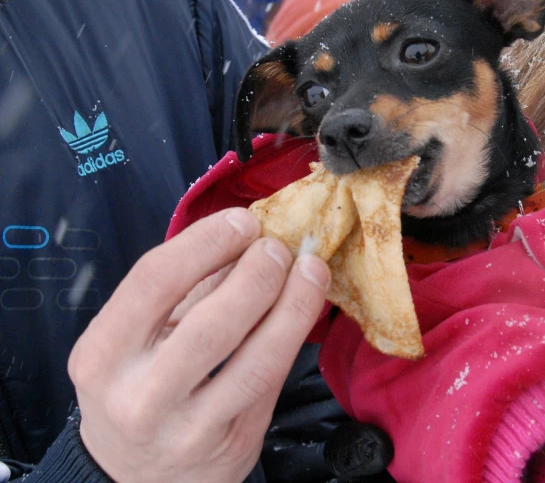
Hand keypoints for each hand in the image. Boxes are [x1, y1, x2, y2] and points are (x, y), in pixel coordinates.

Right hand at [68, 208, 329, 482]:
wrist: (135, 478)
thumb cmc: (137, 391)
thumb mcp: (134, 342)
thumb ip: (181, 292)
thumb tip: (240, 238)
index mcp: (102, 356)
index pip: (154, 282)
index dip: (206, 242)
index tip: (241, 220)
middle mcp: (139, 396)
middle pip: (211, 322)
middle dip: (257, 274)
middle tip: (279, 247)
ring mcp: (188, 427)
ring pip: (254, 359)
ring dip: (292, 305)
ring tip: (310, 270)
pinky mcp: (232, 443)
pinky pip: (272, 382)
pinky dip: (294, 338)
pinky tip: (306, 308)